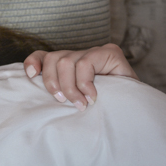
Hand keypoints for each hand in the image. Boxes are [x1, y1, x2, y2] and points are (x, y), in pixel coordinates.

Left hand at [23, 43, 137, 110]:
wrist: (135, 114)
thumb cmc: (103, 111)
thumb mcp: (74, 101)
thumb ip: (59, 91)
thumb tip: (34, 85)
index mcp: (70, 64)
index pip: (44, 55)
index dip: (34, 62)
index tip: (30, 76)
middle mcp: (81, 54)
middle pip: (53, 59)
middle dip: (53, 83)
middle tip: (64, 102)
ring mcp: (96, 51)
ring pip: (65, 61)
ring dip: (70, 87)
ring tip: (81, 104)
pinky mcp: (110, 52)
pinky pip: (85, 63)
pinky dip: (85, 82)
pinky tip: (92, 96)